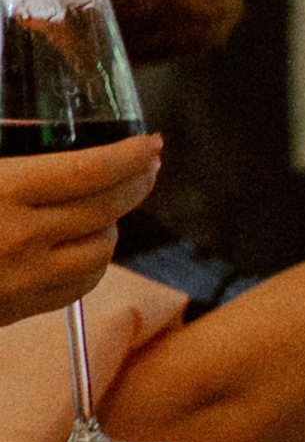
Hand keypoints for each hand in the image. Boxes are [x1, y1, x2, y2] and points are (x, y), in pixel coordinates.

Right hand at [0, 134, 160, 328]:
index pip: (92, 171)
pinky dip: (91, 264)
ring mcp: (20, 280)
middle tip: (147, 165)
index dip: (131, 155)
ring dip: (113, 226)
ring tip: (109, 206)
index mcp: (1, 191)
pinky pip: (76, 288)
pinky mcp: (14, 310)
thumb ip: (9, 153)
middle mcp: (20, 238)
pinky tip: (83, 246)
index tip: (152, 142)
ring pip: (101, 251)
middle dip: (138, 183)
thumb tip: (31, 130)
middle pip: (107, 208)